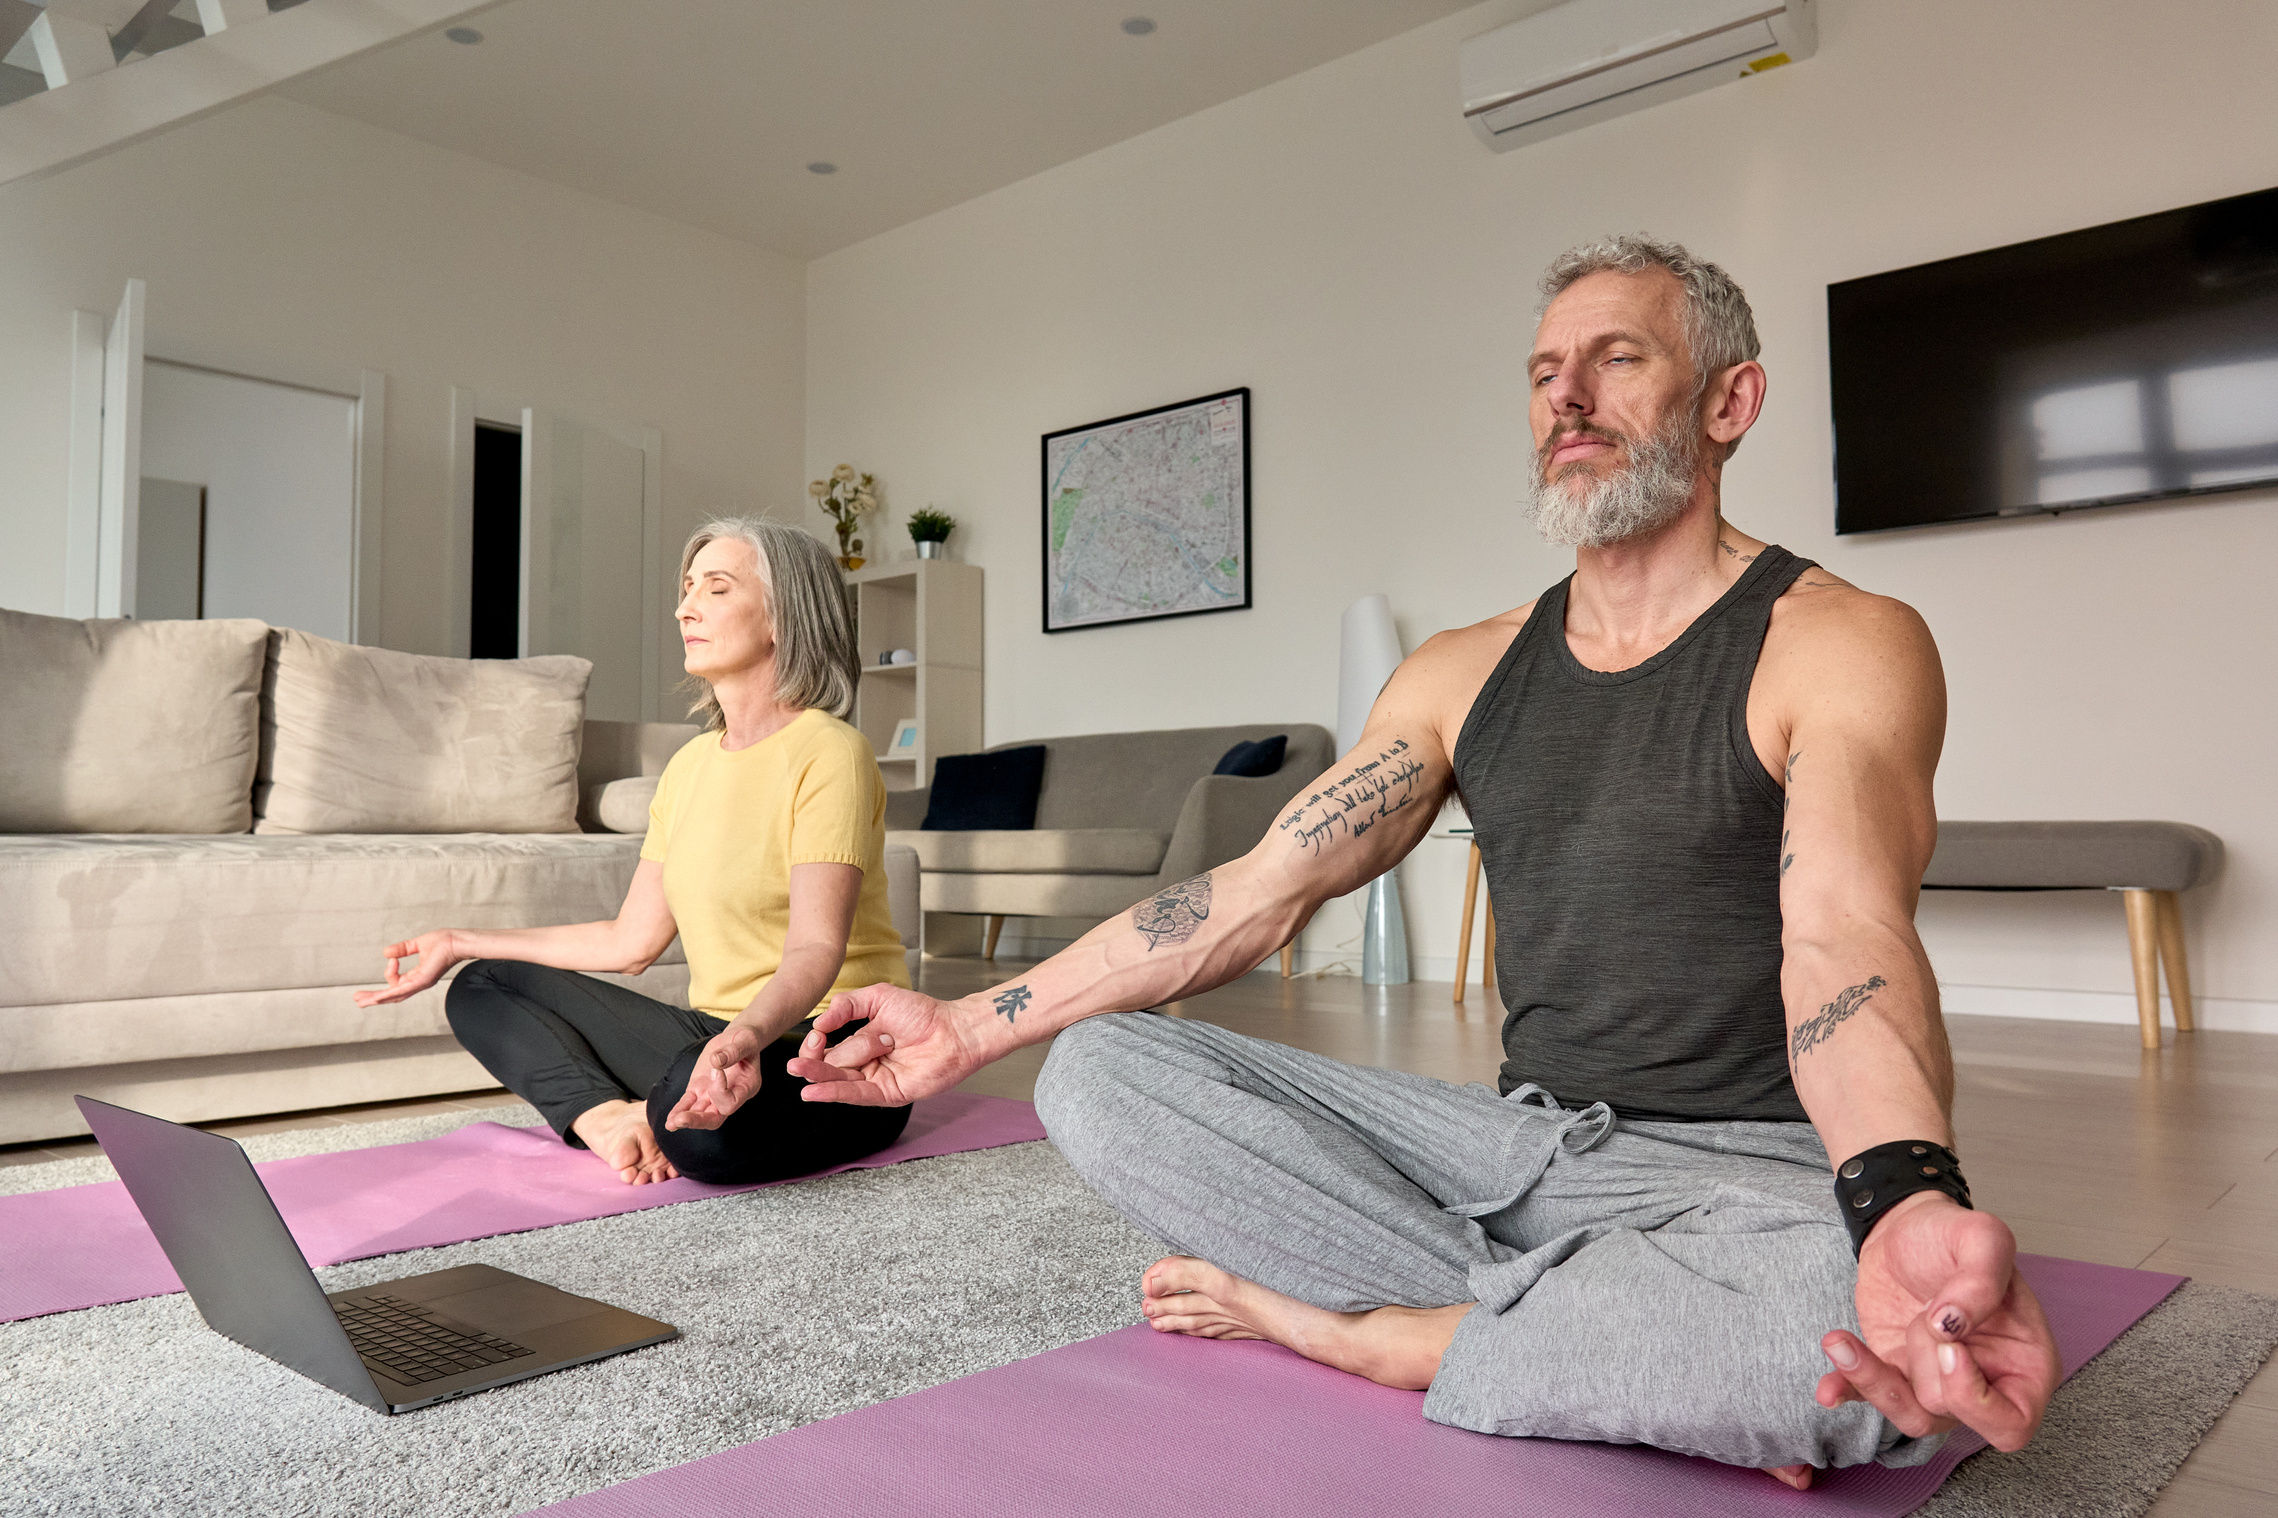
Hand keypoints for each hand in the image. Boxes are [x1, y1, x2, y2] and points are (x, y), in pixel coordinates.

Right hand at [352, 931, 464, 1006]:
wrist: (458, 940)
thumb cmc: (445, 942)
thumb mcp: (418, 944)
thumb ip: (402, 949)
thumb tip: (386, 953)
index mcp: (417, 976)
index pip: (396, 983)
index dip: (389, 973)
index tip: (392, 958)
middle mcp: (418, 983)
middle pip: (392, 995)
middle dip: (374, 998)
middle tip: (357, 999)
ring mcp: (420, 983)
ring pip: (394, 996)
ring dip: (376, 999)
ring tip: (360, 1001)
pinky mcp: (422, 981)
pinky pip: (402, 990)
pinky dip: (388, 994)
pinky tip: (376, 998)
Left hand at [664, 1024, 764, 1130]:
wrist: (737, 1039)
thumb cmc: (746, 1040)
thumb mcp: (745, 1041)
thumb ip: (733, 1051)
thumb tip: (716, 1060)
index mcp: (746, 1088)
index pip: (730, 1102)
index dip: (720, 1090)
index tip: (716, 1069)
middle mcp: (730, 1096)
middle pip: (715, 1118)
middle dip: (698, 1120)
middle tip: (681, 1119)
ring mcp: (713, 1095)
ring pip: (699, 1114)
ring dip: (685, 1119)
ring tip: (671, 1123)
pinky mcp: (699, 1089)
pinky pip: (688, 1104)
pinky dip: (679, 1110)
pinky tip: (670, 1119)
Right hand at [785, 983, 998, 1106]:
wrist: (954, 1029)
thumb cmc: (922, 1013)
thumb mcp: (878, 997)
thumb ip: (847, 1005)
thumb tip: (819, 1022)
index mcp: (861, 1043)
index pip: (828, 1050)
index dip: (816, 1045)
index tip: (813, 1037)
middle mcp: (866, 1064)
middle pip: (832, 1064)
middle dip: (824, 1057)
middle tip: (803, 1057)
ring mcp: (876, 1080)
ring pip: (841, 1078)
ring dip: (818, 1075)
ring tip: (797, 1070)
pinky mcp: (888, 1094)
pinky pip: (857, 1095)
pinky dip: (834, 1092)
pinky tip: (813, 1091)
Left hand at [1818, 1193, 2060, 1453]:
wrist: (1904, 1228)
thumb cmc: (1955, 1236)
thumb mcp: (1983, 1238)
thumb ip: (1980, 1280)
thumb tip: (1951, 1325)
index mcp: (2025, 1364)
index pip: (2012, 1424)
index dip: (1975, 1400)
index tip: (1949, 1347)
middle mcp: (1984, 1382)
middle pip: (1949, 1411)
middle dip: (1926, 1360)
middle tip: (1925, 1313)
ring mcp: (1937, 1380)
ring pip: (1910, 1418)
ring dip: (1874, 1380)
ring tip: (1842, 1340)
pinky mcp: (1895, 1371)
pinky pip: (1871, 1399)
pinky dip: (1849, 1393)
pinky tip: (1828, 1388)